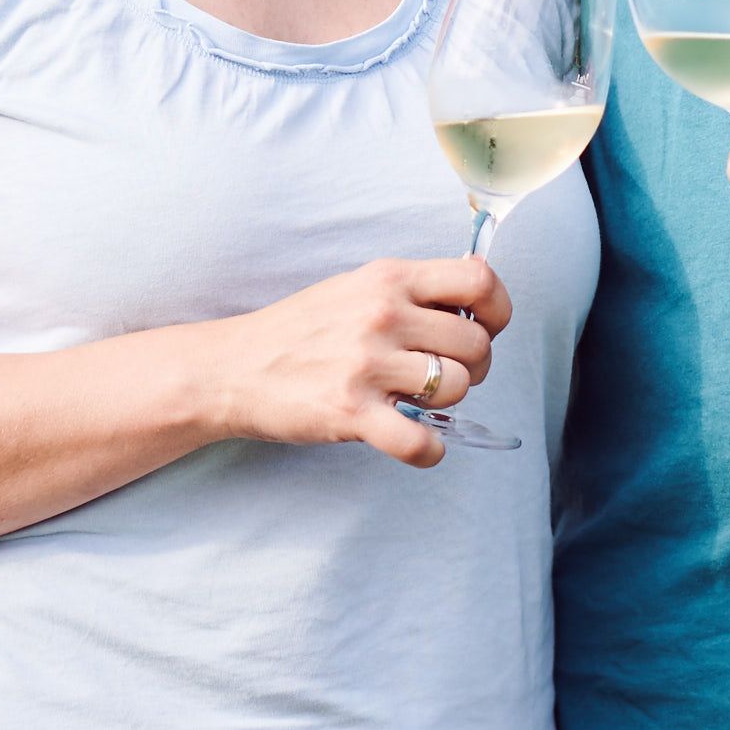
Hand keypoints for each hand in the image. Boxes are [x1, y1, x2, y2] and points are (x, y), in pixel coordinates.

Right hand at [210, 254, 507, 466]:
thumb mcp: (355, 288)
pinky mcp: (351, 412)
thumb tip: (473, 304)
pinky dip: (428, 450)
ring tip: (417, 401)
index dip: (496, 308)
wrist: (233, 368)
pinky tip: (415, 441)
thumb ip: (409, 291)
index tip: (486, 327)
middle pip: (476, 343)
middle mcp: (382, 314)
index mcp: (388, 278)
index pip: (478, 279)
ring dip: (447, 403)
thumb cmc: (299, 330)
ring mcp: (367, 364)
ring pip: (455, 387)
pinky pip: (421, 441)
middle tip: (445, 374)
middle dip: (474, 366)